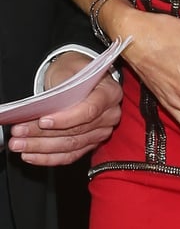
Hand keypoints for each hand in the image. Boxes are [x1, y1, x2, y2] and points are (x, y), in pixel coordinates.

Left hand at [8, 52, 122, 165]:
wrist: (79, 76)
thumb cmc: (74, 71)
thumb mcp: (69, 70)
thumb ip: (62, 89)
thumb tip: (45, 110)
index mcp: (109, 93)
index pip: (90, 110)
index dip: (66, 119)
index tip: (43, 121)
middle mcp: (110, 115)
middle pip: (77, 131)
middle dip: (45, 134)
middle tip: (20, 133)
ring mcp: (102, 131)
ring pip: (71, 146)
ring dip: (42, 147)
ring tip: (20, 144)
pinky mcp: (91, 144)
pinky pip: (70, 155)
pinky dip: (49, 158)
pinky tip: (31, 155)